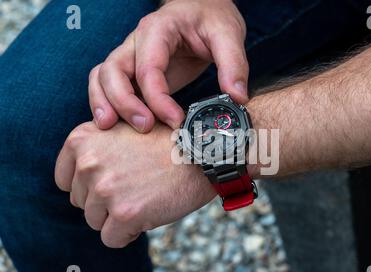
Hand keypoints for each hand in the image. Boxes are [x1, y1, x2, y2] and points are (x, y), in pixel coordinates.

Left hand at [54, 122, 215, 247]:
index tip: (112, 182)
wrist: (200, 153)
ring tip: (144, 196)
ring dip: (117, 217)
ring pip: (95, 222)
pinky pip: (112, 239)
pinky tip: (148, 213)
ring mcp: (105, 190)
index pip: (65, 180)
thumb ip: (95, 151)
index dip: (88, 186)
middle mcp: (88, 163)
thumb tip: (79, 179)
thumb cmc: (166, 143)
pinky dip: (129, 233)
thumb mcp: (121, 131)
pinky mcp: (123, 214)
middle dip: (105, 201)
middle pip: (81, 202)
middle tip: (136, 186)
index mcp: (82, 140)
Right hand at [89, 0, 248, 132]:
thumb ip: (234, 65)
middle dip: (123, 102)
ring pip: (102, 77)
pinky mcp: (133, 71)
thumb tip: (238, 97)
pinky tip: (115, 125)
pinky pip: (107, 84)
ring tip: (110, 129)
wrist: (202, 9)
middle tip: (144, 127)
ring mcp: (131, 56)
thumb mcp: (228, 35)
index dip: (158, 98)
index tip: (176, 120)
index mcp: (158, 30)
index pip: (148, 67)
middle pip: (112, 70)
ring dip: (104, 103)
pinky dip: (105, 103)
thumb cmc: (211, 18)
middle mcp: (137, 42)